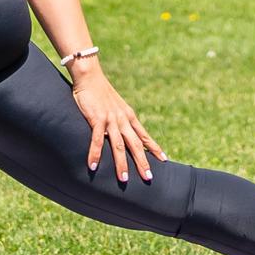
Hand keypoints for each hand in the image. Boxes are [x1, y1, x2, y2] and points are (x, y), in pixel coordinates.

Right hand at [70, 64, 162, 182]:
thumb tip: (123, 132)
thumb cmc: (101, 92)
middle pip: (136, 144)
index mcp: (129, 117)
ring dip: (121, 163)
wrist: (90, 76)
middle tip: (148, 178)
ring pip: (119, 145)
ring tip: (124, 179)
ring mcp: (110, 119)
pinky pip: (96, 140)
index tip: (164, 160)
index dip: (154, 148)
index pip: (144, 136)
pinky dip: (95, 154)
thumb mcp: (116, 106)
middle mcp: (123, 120)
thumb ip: (120, 119)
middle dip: (142, 162)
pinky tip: (93, 166)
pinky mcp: (96, 118)